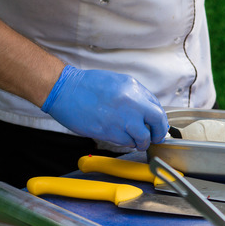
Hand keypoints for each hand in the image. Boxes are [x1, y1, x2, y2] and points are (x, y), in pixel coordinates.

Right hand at [41, 65, 168, 149]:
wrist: (65, 90)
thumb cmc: (87, 86)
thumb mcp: (118, 82)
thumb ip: (135, 96)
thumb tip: (148, 110)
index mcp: (134, 88)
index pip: (157, 108)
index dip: (159, 121)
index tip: (157, 126)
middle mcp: (131, 102)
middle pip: (158, 122)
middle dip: (158, 133)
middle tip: (154, 137)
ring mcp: (121, 118)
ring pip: (143, 137)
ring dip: (141, 141)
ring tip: (135, 140)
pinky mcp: (109, 131)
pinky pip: (126, 142)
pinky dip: (127, 143)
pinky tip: (121, 137)